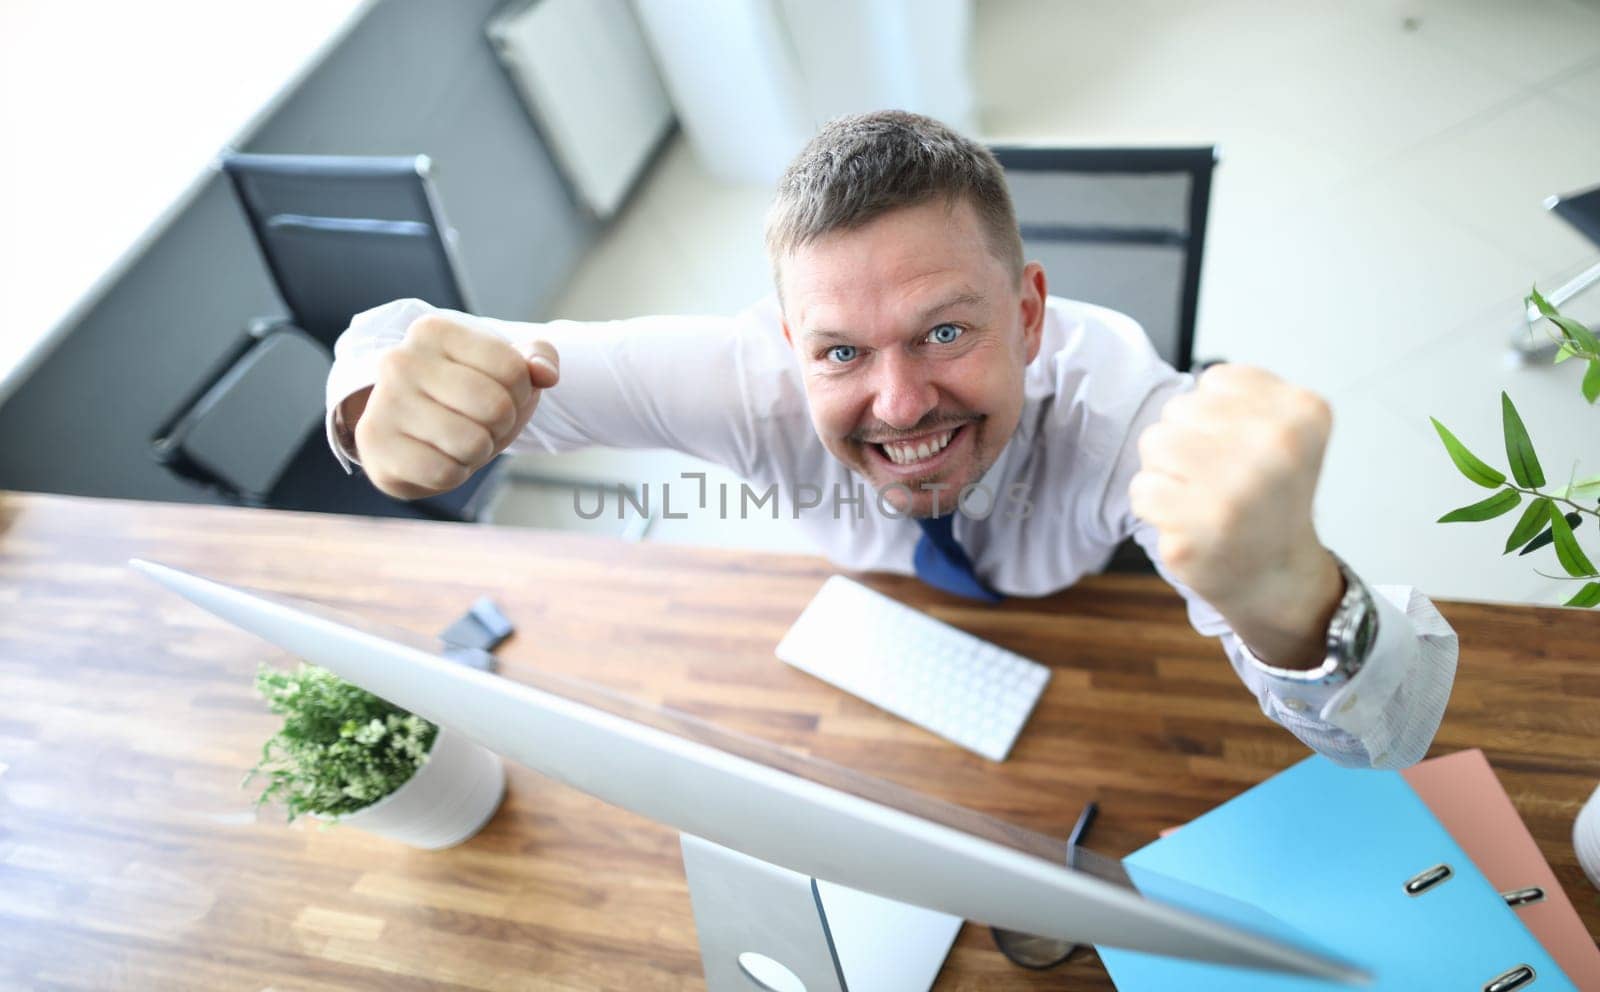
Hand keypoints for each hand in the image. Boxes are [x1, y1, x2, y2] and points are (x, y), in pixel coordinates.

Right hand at [347, 313, 558, 499]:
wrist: (408, 428)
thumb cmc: (465, 392)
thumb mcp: (505, 367)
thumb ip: (538, 359)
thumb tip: (546, 375)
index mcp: (434, 330)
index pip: (514, 368)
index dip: (522, 393)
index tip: (503, 393)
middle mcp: (400, 360)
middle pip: (495, 406)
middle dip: (502, 424)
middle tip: (484, 423)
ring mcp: (383, 404)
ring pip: (472, 443)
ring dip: (479, 451)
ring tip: (461, 440)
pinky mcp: (375, 448)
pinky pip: (444, 472)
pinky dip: (455, 473)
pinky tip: (439, 458)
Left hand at [1128, 365, 1341, 665]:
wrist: (1277, 576)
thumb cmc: (1269, 499)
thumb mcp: (1287, 430)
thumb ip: (1240, 397)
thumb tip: (1180, 394)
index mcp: (1302, 412)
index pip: (1215, 380)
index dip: (1215, 416)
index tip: (1242, 450)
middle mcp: (1275, 446)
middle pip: (1179, 409)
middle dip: (1186, 441)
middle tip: (1219, 480)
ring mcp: (1235, 489)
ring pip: (1154, 442)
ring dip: (1165, 471)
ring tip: (1199, 497)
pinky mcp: (1197, 527)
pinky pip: (1142, 488)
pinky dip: (1155, 506)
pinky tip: (1188, 522)